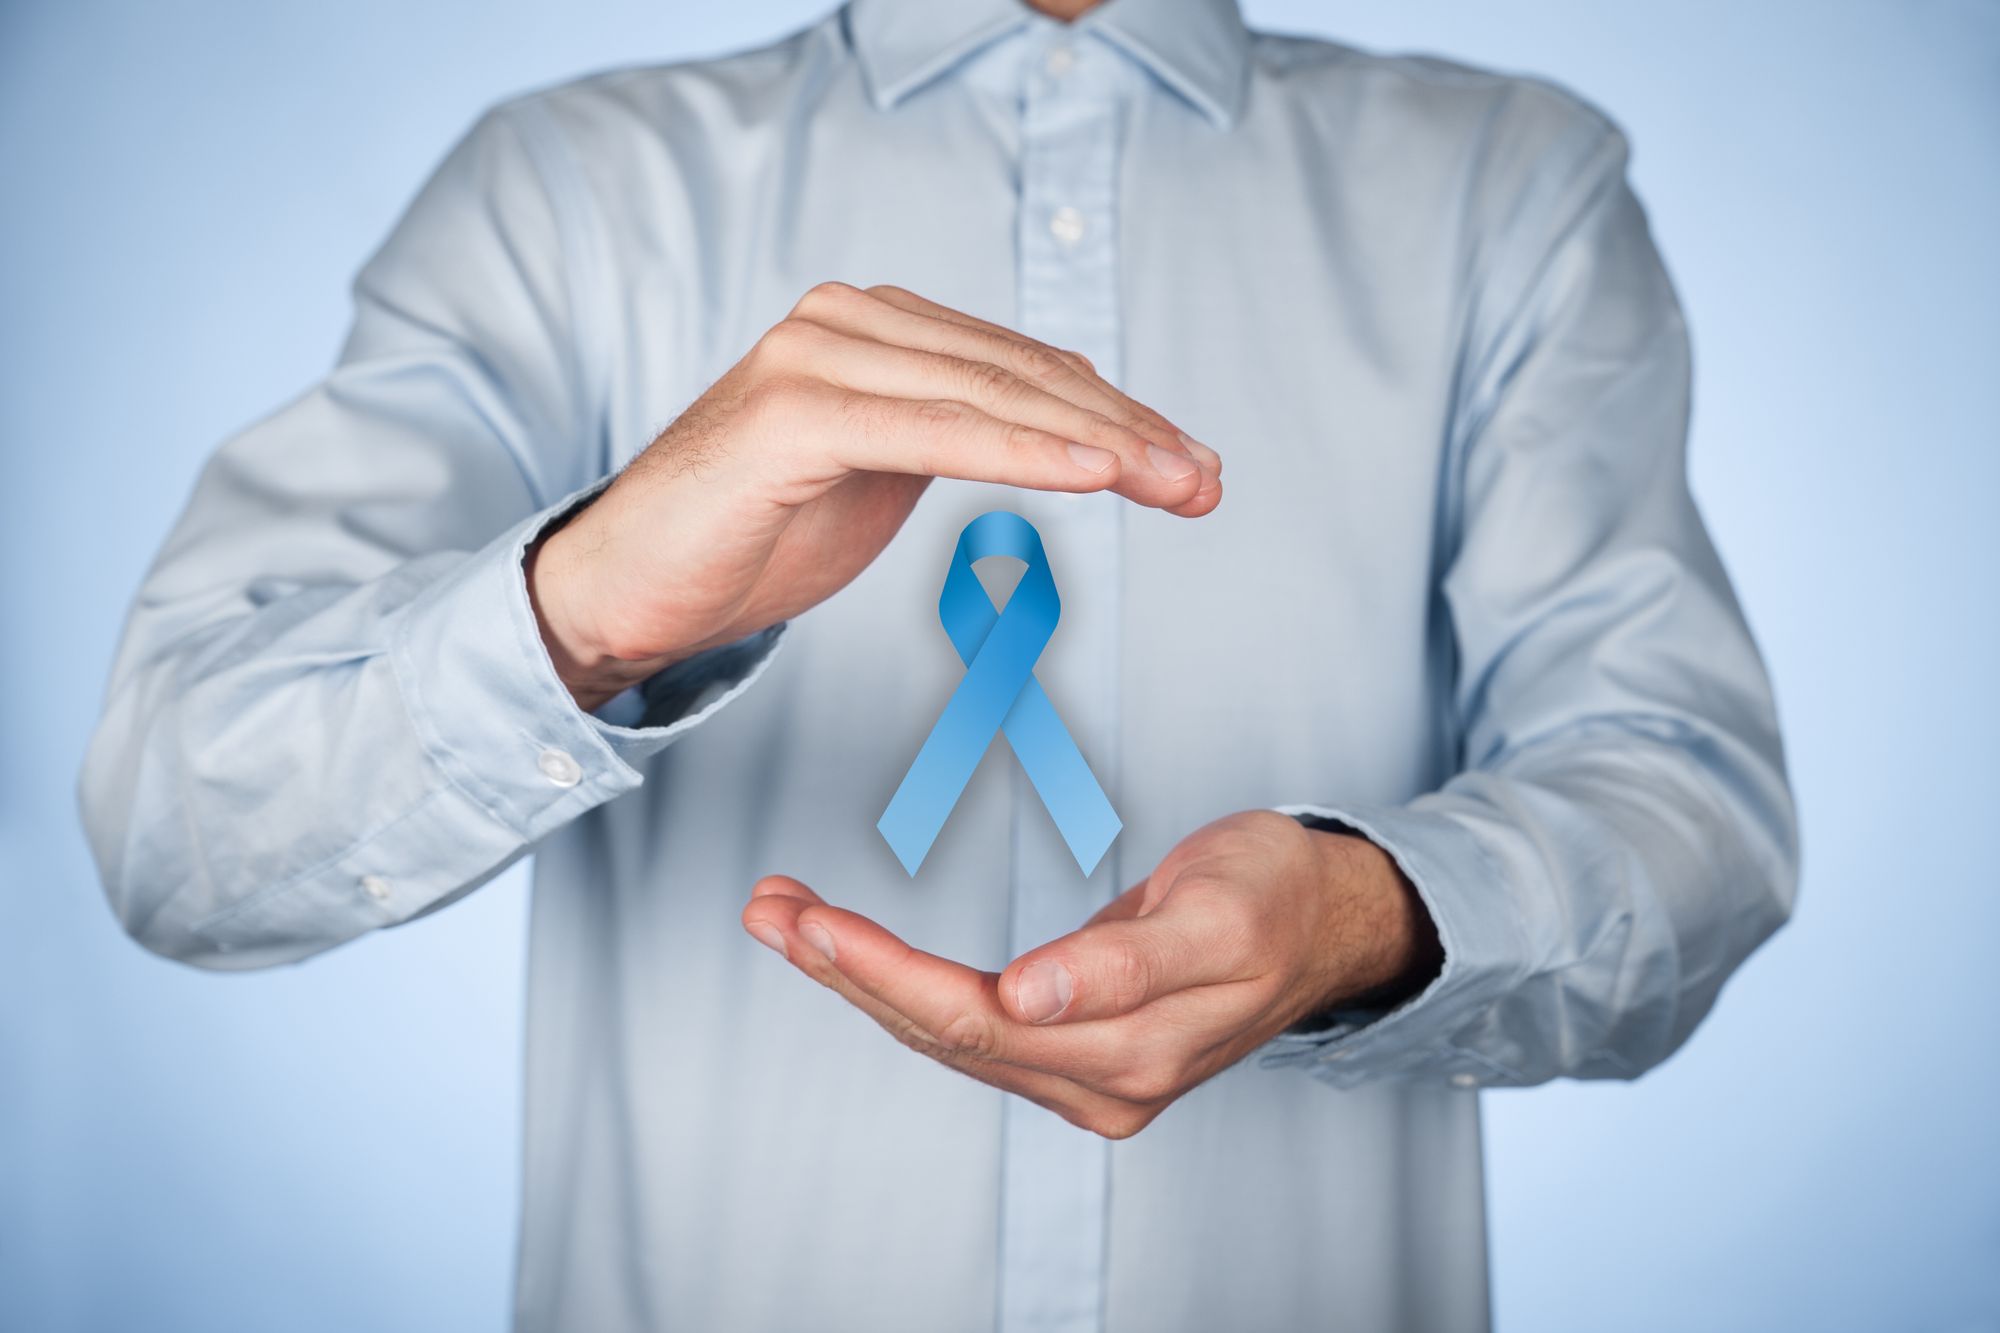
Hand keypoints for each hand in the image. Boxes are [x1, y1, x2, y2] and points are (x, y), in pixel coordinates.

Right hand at [527, 282, 1221, 708]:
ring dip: (1100, 444)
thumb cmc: (748, 539)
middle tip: (1206, 485)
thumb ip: (953, 438)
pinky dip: (1023, 453)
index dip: (1118, 419)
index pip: (1024, 369)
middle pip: (1023, 376)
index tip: (1190, 469)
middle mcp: (849, 322)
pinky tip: (1095, 476)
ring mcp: (818, 355)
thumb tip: (1057, 438)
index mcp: (876, 330)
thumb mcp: (879, 480)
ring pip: (993, 397)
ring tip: (1176, 486)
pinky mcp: (794, 409)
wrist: (625, 587)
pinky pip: (935, 430)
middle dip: (1130, 434)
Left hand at [740, 811, 1441, 1138]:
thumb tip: (1035, 993)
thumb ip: (1125, 960)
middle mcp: (1099, 1083)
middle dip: (846, 970)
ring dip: (860, 976)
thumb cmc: (1276, 897)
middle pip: (942, 1030)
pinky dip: (903, 982)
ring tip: (786, 915)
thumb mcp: (1217, 912)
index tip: (812, 924)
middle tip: (770, 906)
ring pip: (946, 1030)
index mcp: (1131, 1053)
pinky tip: (855, 951)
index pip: (975, 1018)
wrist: (1326, 921)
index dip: (884, 972)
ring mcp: (1086, 1075)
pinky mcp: (1076, 1050)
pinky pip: (970, 1023)